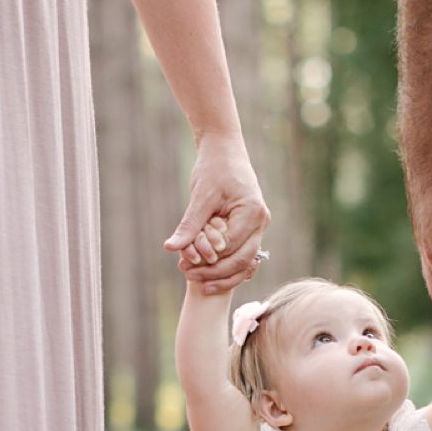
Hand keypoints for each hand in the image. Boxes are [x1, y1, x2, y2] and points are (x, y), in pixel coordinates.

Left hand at [165, 134, 271, 292]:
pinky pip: (242, 254)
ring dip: (223, 274)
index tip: (185, 267)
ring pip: (244, 262)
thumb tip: (171, 248)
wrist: (224, 148)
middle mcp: (261, 222)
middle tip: (189, 277)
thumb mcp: (201, 197)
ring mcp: (258, 226)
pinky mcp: (249, 228)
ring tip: (198, 281)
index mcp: (252, 213)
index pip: (231, 248)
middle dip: (216, 273)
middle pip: (242, 261)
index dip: (209, 261)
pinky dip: (228, 266)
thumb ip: (189, 225)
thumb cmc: (214, 167)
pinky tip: (210, 274)